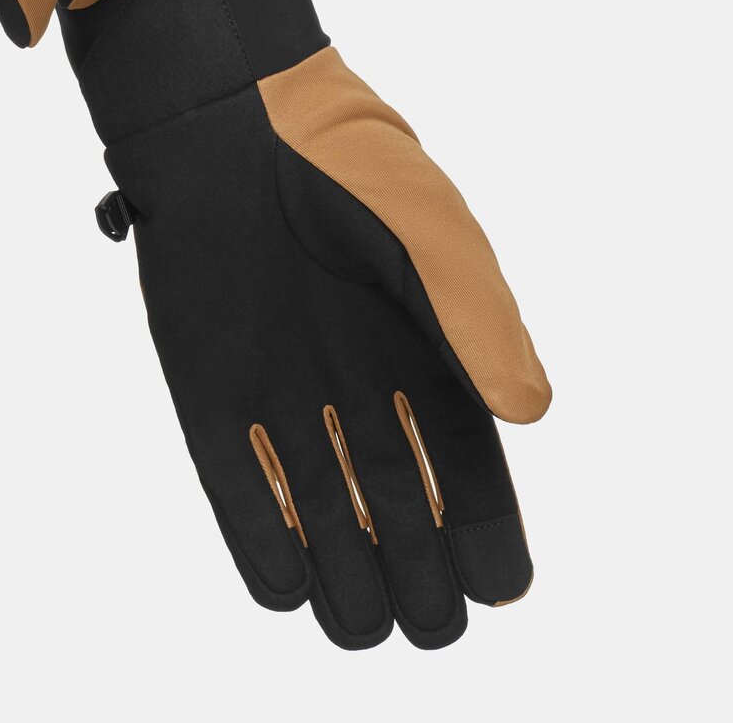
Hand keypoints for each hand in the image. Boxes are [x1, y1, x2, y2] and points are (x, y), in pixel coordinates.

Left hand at [68, 0, 549, 648]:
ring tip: (362, 617)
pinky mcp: (210, 397)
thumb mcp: (434, 234)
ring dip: (344, 583)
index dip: (491, 543)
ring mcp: (282, 398)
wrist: (227, 125)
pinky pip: (238, 493)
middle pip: (402, 520)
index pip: (474, 481)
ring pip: (322, 523)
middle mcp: (358, 391)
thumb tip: (532, 414)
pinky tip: (288, 589)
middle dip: (421, 582)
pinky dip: (261, 549)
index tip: (500, 584)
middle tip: (426, 614)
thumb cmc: (344, 166)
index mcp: (426, 360)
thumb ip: (481, 320)